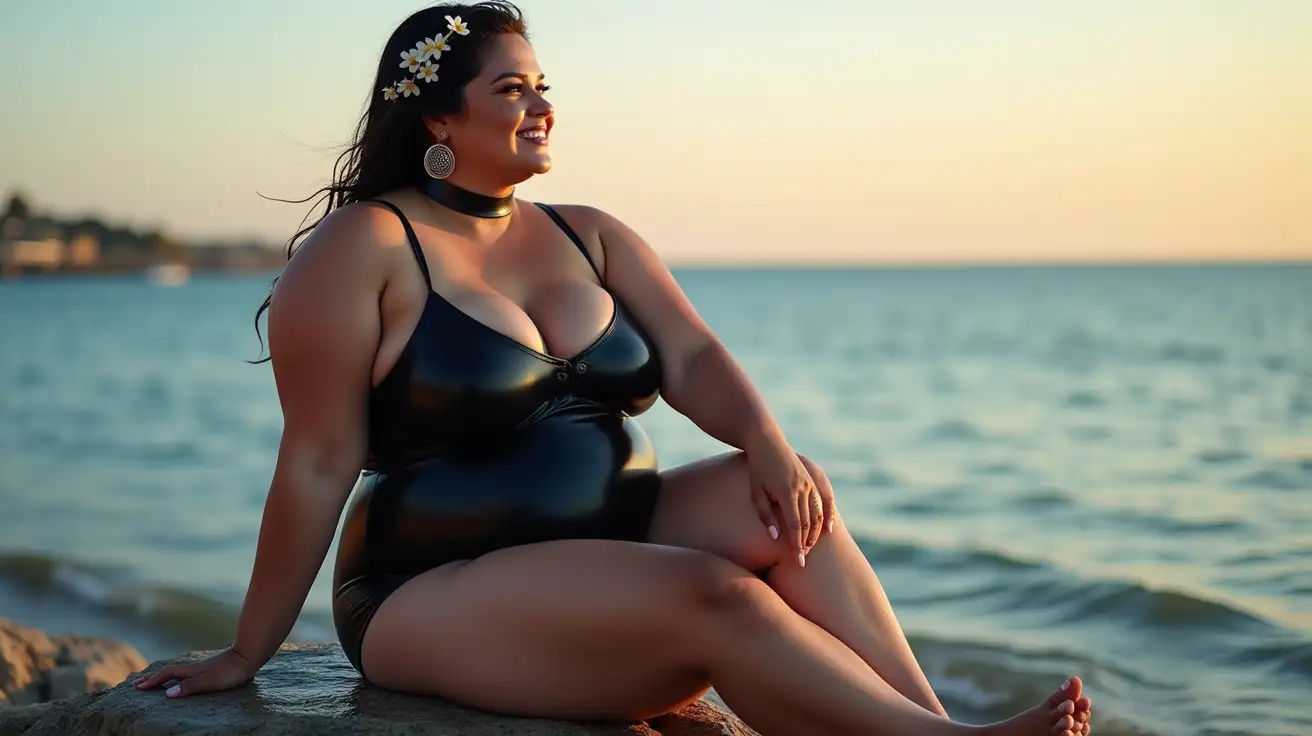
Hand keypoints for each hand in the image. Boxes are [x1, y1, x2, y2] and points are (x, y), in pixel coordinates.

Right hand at [133, 646, 256, 698]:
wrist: (248, 657)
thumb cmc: (229, 672)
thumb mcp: (208, 682)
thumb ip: (189, 687)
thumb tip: (167, 694)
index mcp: (190, 670)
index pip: (166, 675)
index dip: (152, 681)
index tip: (137, 687)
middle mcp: (193, 667)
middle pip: (168, 672)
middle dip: (153, 678)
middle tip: (137, 684)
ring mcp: (202, 667)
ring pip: (178, 672)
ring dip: (164, 677)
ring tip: (155, 682)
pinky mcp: (211, 669)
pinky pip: (188, 673)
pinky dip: (178, 677)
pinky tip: (183, 680)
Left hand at [745, 434, 834, 565]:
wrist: (767, 442)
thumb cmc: (758, 469)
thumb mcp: (756, 493)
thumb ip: (766, 516)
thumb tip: (776, 537)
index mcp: (786, 492)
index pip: (795, 526)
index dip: (797, 545)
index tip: (798, 561)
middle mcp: (802, 488)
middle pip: (809, 522)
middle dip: (806, 543)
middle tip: (802, 560)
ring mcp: (810, 483)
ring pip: (818, 514)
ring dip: (815, 533)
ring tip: (810, 548)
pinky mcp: (813, 480)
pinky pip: (825, 501)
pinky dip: (828, 516)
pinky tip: (828, 530)